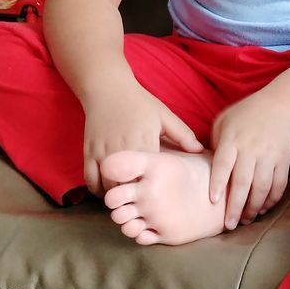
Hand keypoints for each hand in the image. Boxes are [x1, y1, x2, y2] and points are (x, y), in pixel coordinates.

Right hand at [82, 80, 203, 197]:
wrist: (108, 88)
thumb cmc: (140, 102)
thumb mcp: (164, 115)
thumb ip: (183, 134)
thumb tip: (200, 151)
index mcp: (145, 141)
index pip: (149, 176)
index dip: (154, 189)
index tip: (160, 194)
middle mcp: (122, 149)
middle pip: (128, 185)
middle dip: (135, 195)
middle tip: (143, 200)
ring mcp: (103, 152)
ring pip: (108, 186)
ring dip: (118, 194)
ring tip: (129, 196)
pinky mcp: (88, 152)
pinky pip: (91, 180)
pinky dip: (99, 189)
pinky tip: (110, 188)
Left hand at [209, 92, 289, 229]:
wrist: (281, 104)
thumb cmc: (246, 113)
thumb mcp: (224, 121)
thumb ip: (214, 144)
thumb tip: (205, 168)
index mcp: (233, 139)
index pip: (223, 164)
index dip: (217, 183)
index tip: (212, 202)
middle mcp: (251, 149)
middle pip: (243, 181)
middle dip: (235, 206)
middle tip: (228, 225)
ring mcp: (269, 155)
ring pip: (262, 186)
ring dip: (254, 207)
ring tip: (245, 220)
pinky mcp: (284, 160)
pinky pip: (279, 184)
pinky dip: (272, 199)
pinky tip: (263, 209)